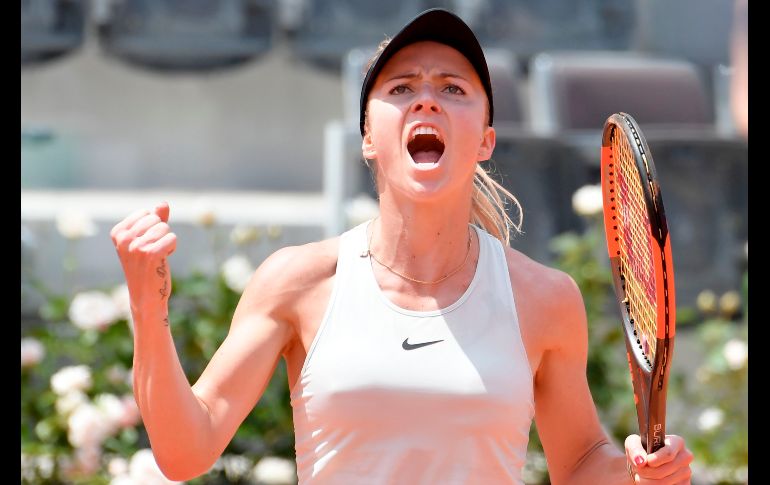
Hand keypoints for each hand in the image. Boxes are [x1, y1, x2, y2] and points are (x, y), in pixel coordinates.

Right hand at [110, 202, 176, 323]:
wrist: (146, 295)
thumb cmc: (146, 266)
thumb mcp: (145, 240)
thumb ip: (154, 220)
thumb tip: (163, 203)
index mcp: (118, 232)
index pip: (146, 213)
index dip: (152, 228)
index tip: (144, 245)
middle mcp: (124, 239)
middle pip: (156, 219)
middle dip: (160, 234)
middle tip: (152, 252)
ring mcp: (137, 246)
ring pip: (165, 228)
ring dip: (166, 242)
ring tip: (156, 257)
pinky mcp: (151, 254)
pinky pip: (172, 238)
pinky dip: (172, 247)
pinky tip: (163, 260)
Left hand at [625, 434, 693, 483]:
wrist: (645, 466)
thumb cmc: (641, 451)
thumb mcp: (633, 444)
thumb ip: (635, 449)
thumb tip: (640, 461)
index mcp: (676, 442)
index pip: (668, 453)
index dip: (655, 459)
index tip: (646, 462)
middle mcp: (685, 457)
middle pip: (663, 470)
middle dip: (645, 472)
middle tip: (638, 469)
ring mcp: (686, 473)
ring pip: (663, 483)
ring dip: (646, 481)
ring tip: (641, 476)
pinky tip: (650, 481)